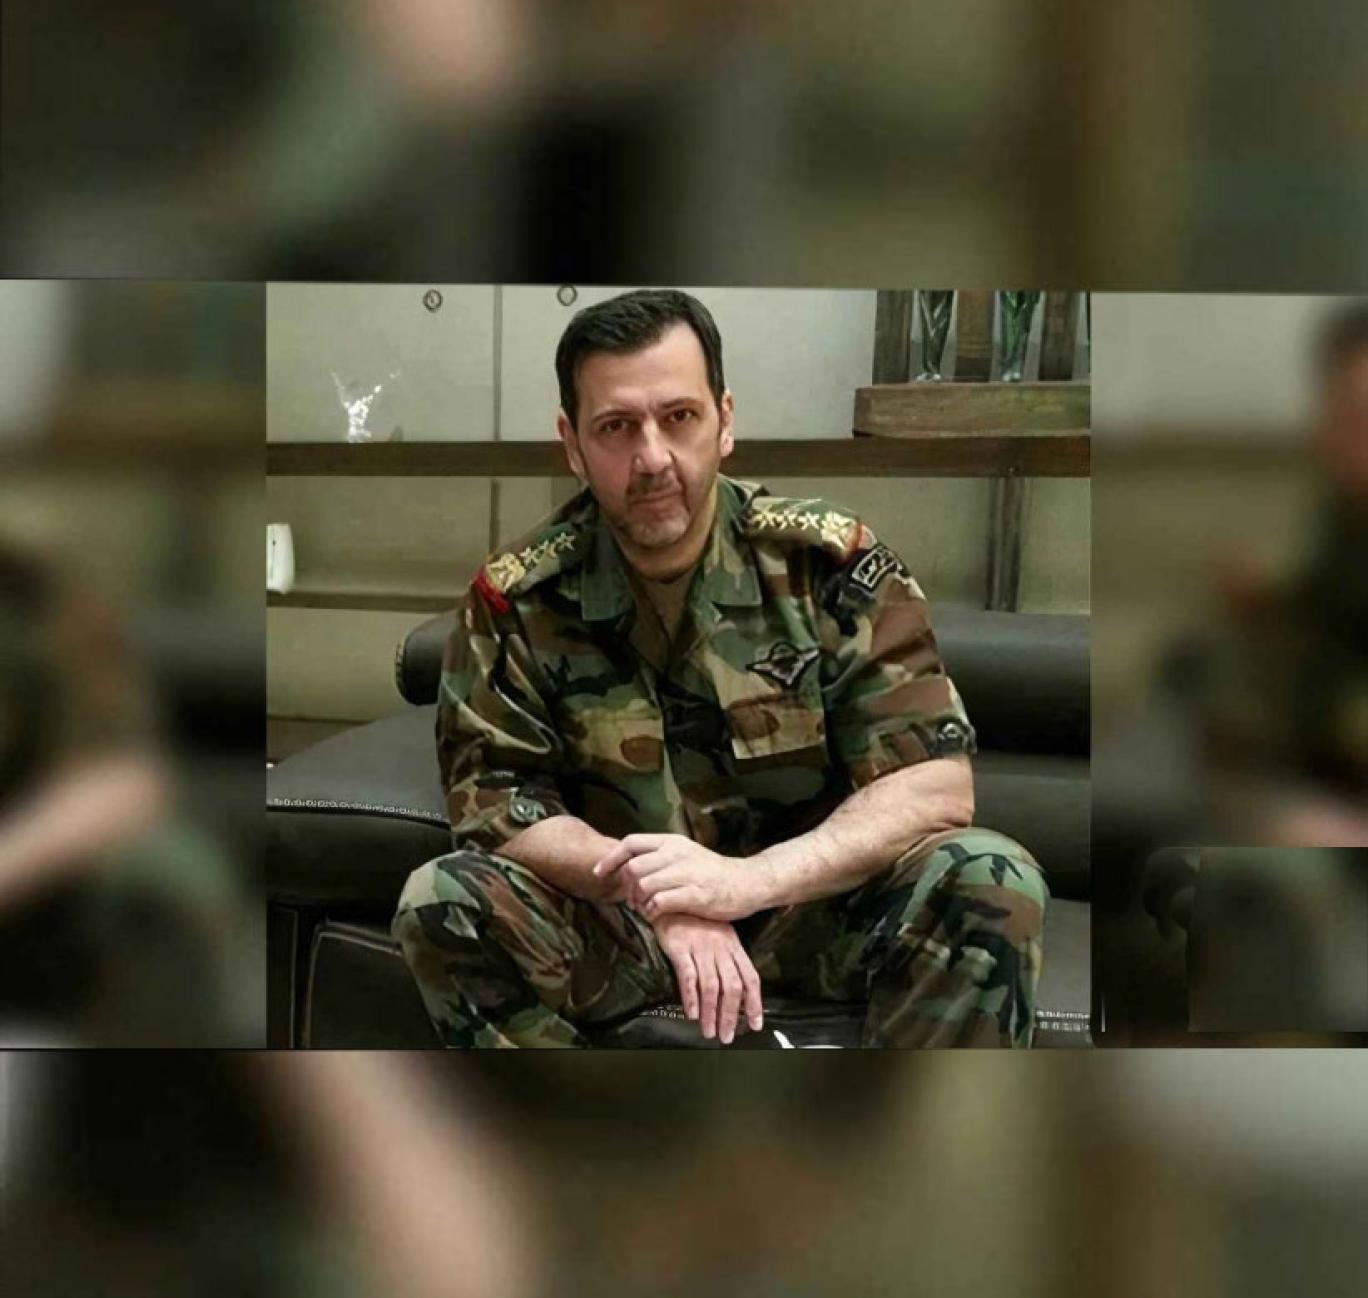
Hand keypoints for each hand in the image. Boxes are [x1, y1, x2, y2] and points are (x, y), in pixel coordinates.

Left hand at [591, 833, 763, 921]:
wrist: (748, 882)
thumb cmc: (713, 872)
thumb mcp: (686, 855)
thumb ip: (660, 857)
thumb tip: (629, 867)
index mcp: (672, 842)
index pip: (630, 843)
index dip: (610, 859)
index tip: (599, 874)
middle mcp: (677, 853)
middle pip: (633, 867)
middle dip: (626, 887)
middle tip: (631, 900)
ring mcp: (687, 873)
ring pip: (644, 885)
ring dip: (638, 901)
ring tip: (645, 908)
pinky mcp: (695, 894)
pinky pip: (660, 902)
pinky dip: (652, 911)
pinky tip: (657, 914)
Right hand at [652, 912, 762, 1043]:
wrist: (670, 897)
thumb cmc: (693, 918)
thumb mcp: (718, 934)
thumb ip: (727, 959)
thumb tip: (733, 991)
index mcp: (732, 946)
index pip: (750, 978)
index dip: (754, 1003)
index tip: (756, 1024)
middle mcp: (720, 948)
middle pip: (732, 987)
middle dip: (731, 1015)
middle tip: (727, 1036)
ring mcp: (700, 947)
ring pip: (711, 986)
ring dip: (711, 1013)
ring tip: (708, 1031)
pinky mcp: (679, 947)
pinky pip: (688, 975)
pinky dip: (691, 997)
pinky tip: (691, 1013)